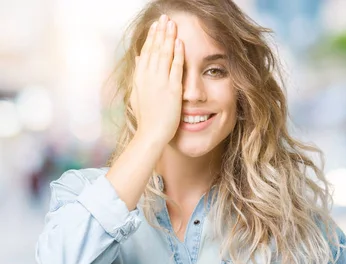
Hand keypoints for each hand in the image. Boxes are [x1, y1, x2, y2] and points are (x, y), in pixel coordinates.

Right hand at [131, 14, 183, 144]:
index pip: (146, 52)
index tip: (155, 26)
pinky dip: (177, 54)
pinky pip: (175, 67)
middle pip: (154, 48)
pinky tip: (179, 42)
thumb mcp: (137, 93)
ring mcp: (159, 82)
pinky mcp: (172, 89)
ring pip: (164, 54)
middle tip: (164, 17)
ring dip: (168, 37)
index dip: (151, 37)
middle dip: (160, 31)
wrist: (151, 134)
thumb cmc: (146, 118)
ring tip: (172, 23)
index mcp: (139, 77)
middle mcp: (148, 77)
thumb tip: (138, 59)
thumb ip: (138, 75)